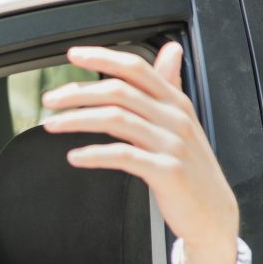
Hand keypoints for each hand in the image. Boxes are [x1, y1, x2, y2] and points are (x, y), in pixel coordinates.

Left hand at [41, 42, 238, 263]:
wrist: (212, 213)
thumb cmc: (189, 168)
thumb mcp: (181, 123)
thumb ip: (168, 88)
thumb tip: (170, 51)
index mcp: (175, 102)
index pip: (136, 69)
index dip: (103, 58)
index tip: (73, 55)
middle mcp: (174, 117)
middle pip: (120, 92)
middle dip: (79, 93)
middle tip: (50, 100)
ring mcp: (172, 143)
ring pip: (117, 119)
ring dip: (78, 120)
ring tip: (52, 125)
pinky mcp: (166, 171)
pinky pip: (124, 156)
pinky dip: (95, 154)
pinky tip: (74, 157)